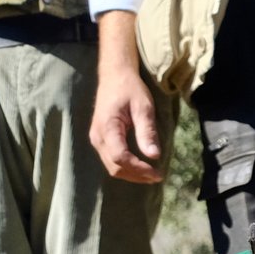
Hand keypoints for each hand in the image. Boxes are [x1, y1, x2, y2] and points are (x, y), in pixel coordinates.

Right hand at [90, 57, 164, 184]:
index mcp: (107, 127)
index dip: (139, 169)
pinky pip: (110, 160)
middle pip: (115, 167)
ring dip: (131, 174)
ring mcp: (96, 139)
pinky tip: (141, 166)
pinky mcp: (100, 140)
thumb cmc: (130, 89)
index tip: (158, 172)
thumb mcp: (143, 107)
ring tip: (151, 174)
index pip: (121, 158)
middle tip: (158, 176)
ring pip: (111, 167)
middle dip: (137, 175)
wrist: (114, 76)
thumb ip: (147, 132)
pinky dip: (126, 167)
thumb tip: (154, 156)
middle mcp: (97, 137)